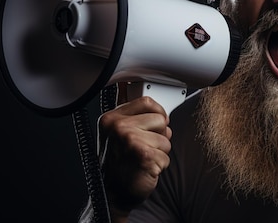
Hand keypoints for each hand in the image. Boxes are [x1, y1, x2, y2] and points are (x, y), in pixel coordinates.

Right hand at [97, 83, 172, 218]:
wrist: (113, 194)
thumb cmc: (118, 163)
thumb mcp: (116, 133)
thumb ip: (128, 111)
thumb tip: (130, 84)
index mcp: (111, 118)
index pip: (147, 101)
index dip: (157, 114)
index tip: (152, 125)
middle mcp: (118, 127)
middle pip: (160, 119)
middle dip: (158, 136)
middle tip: (142, 148)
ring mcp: (129, 141)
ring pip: (166, 138)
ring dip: (159, 152)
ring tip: (142, 159)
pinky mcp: (142, 156)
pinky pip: (166, 155)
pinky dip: (160, 165)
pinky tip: (145, 168)